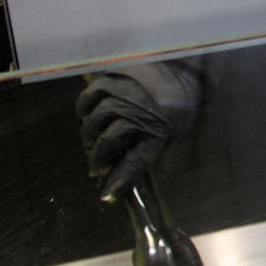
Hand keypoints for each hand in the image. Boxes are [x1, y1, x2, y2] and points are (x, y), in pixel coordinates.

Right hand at [76, 64, 202, 201]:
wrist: (183, 66)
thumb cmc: (181, 102)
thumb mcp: (179, 130)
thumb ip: (164, 155)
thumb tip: (156, 182)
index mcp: (160, 129)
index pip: (136, 162)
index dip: (119, 182)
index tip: (105, 198)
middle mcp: (140, 112)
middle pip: (108, 142)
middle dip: (98, 161)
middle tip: (96, 171)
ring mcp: (124, 94)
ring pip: (95, 122)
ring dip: (89, 138)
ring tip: (91, 146)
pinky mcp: (111, 79)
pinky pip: (87, 99)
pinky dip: (82, 112)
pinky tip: (86, 120)